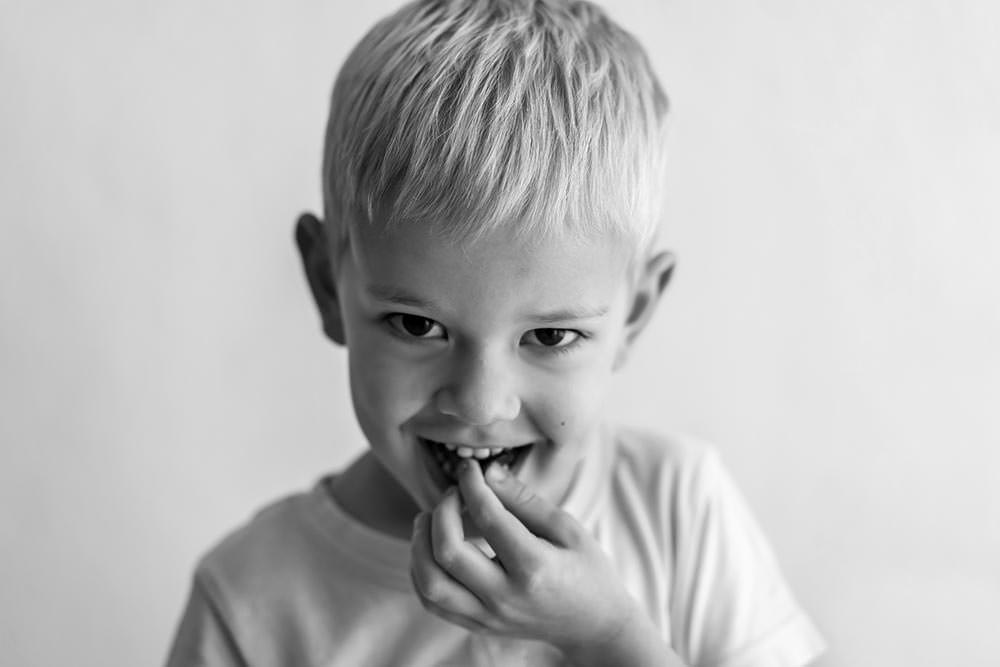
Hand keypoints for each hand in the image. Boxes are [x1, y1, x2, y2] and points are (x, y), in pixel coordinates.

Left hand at [409, 460, 677, 664]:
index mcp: (534, 566)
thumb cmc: (587, 570)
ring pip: (430, 583)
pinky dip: (421, 572)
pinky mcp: (479, 625)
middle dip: (441, 511)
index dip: (472, 485)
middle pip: (448, 551)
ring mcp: (489, 616)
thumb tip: (489, 472)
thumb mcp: (568, 529)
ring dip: (420, 544)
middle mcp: (505, 596)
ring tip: (429, 519)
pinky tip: (430, 549)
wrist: (594, 625)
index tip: (468, 468)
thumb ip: (524, 501)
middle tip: (452, 493)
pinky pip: (433, 602)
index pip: (488, 517)